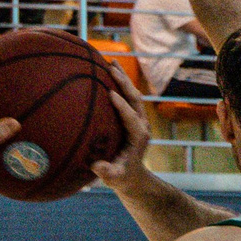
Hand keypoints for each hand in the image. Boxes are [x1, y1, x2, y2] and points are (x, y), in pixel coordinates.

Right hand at [87, 76, 156, 192]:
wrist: (133, 176)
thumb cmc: (122, 178)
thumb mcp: (115, 178)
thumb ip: (108, 173)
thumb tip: (98, 166)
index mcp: (139, 137)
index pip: (131, 117)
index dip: (122, 106)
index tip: (111, 93)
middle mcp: (142, 125)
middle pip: (135, 98)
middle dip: (124, 82)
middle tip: (111, 67)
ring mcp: (139, 119)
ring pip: (133, 94)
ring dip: (123, 78)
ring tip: (111, 61)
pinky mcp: (134, 117)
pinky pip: (128, 97)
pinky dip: (119, 84)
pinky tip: (107, 73)